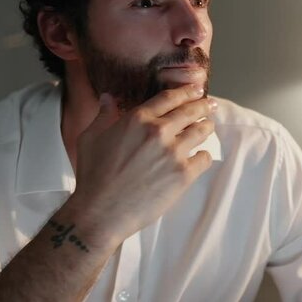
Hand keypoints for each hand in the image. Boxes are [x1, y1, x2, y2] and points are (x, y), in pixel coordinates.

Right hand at [66, 84, 216, 247]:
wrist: (101, 212)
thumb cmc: (92, 177)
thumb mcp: (90, 138)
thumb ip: (103, 115)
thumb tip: (108, 98)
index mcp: (137, 119)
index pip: (169, 98)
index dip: (186, 91)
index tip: (196, 89)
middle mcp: (158, 132)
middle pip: (190, 111)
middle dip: (203, 106)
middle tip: (211, 106)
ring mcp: (173, 153)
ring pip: (201, 132)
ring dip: (206, 127)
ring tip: (208, 127)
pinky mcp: (183, 175)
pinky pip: (204, 159)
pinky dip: (204, 156)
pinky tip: (201, 156)